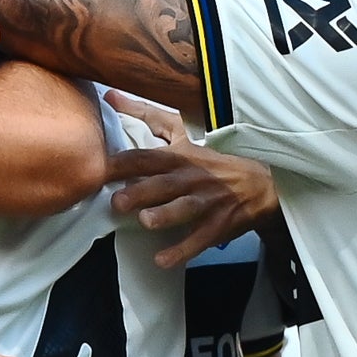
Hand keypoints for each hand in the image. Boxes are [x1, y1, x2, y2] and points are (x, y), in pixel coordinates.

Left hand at [103, 92, 276, 266]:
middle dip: (142, 192)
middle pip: (164, 183)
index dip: (123, 163)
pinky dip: (182, 250)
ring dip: (165, 215)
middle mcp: (191, 177)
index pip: (148, 157)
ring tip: (146, 222)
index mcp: (179, 157)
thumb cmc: (210, 161)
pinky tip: (162, 260)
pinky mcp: (218, 224)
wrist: (258, 184)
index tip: (98, 170)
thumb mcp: (182, 134)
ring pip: (185, 208)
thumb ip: (146, 117)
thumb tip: (112, 95)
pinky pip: (200, 239)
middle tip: (117, 202)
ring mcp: (207, 201)